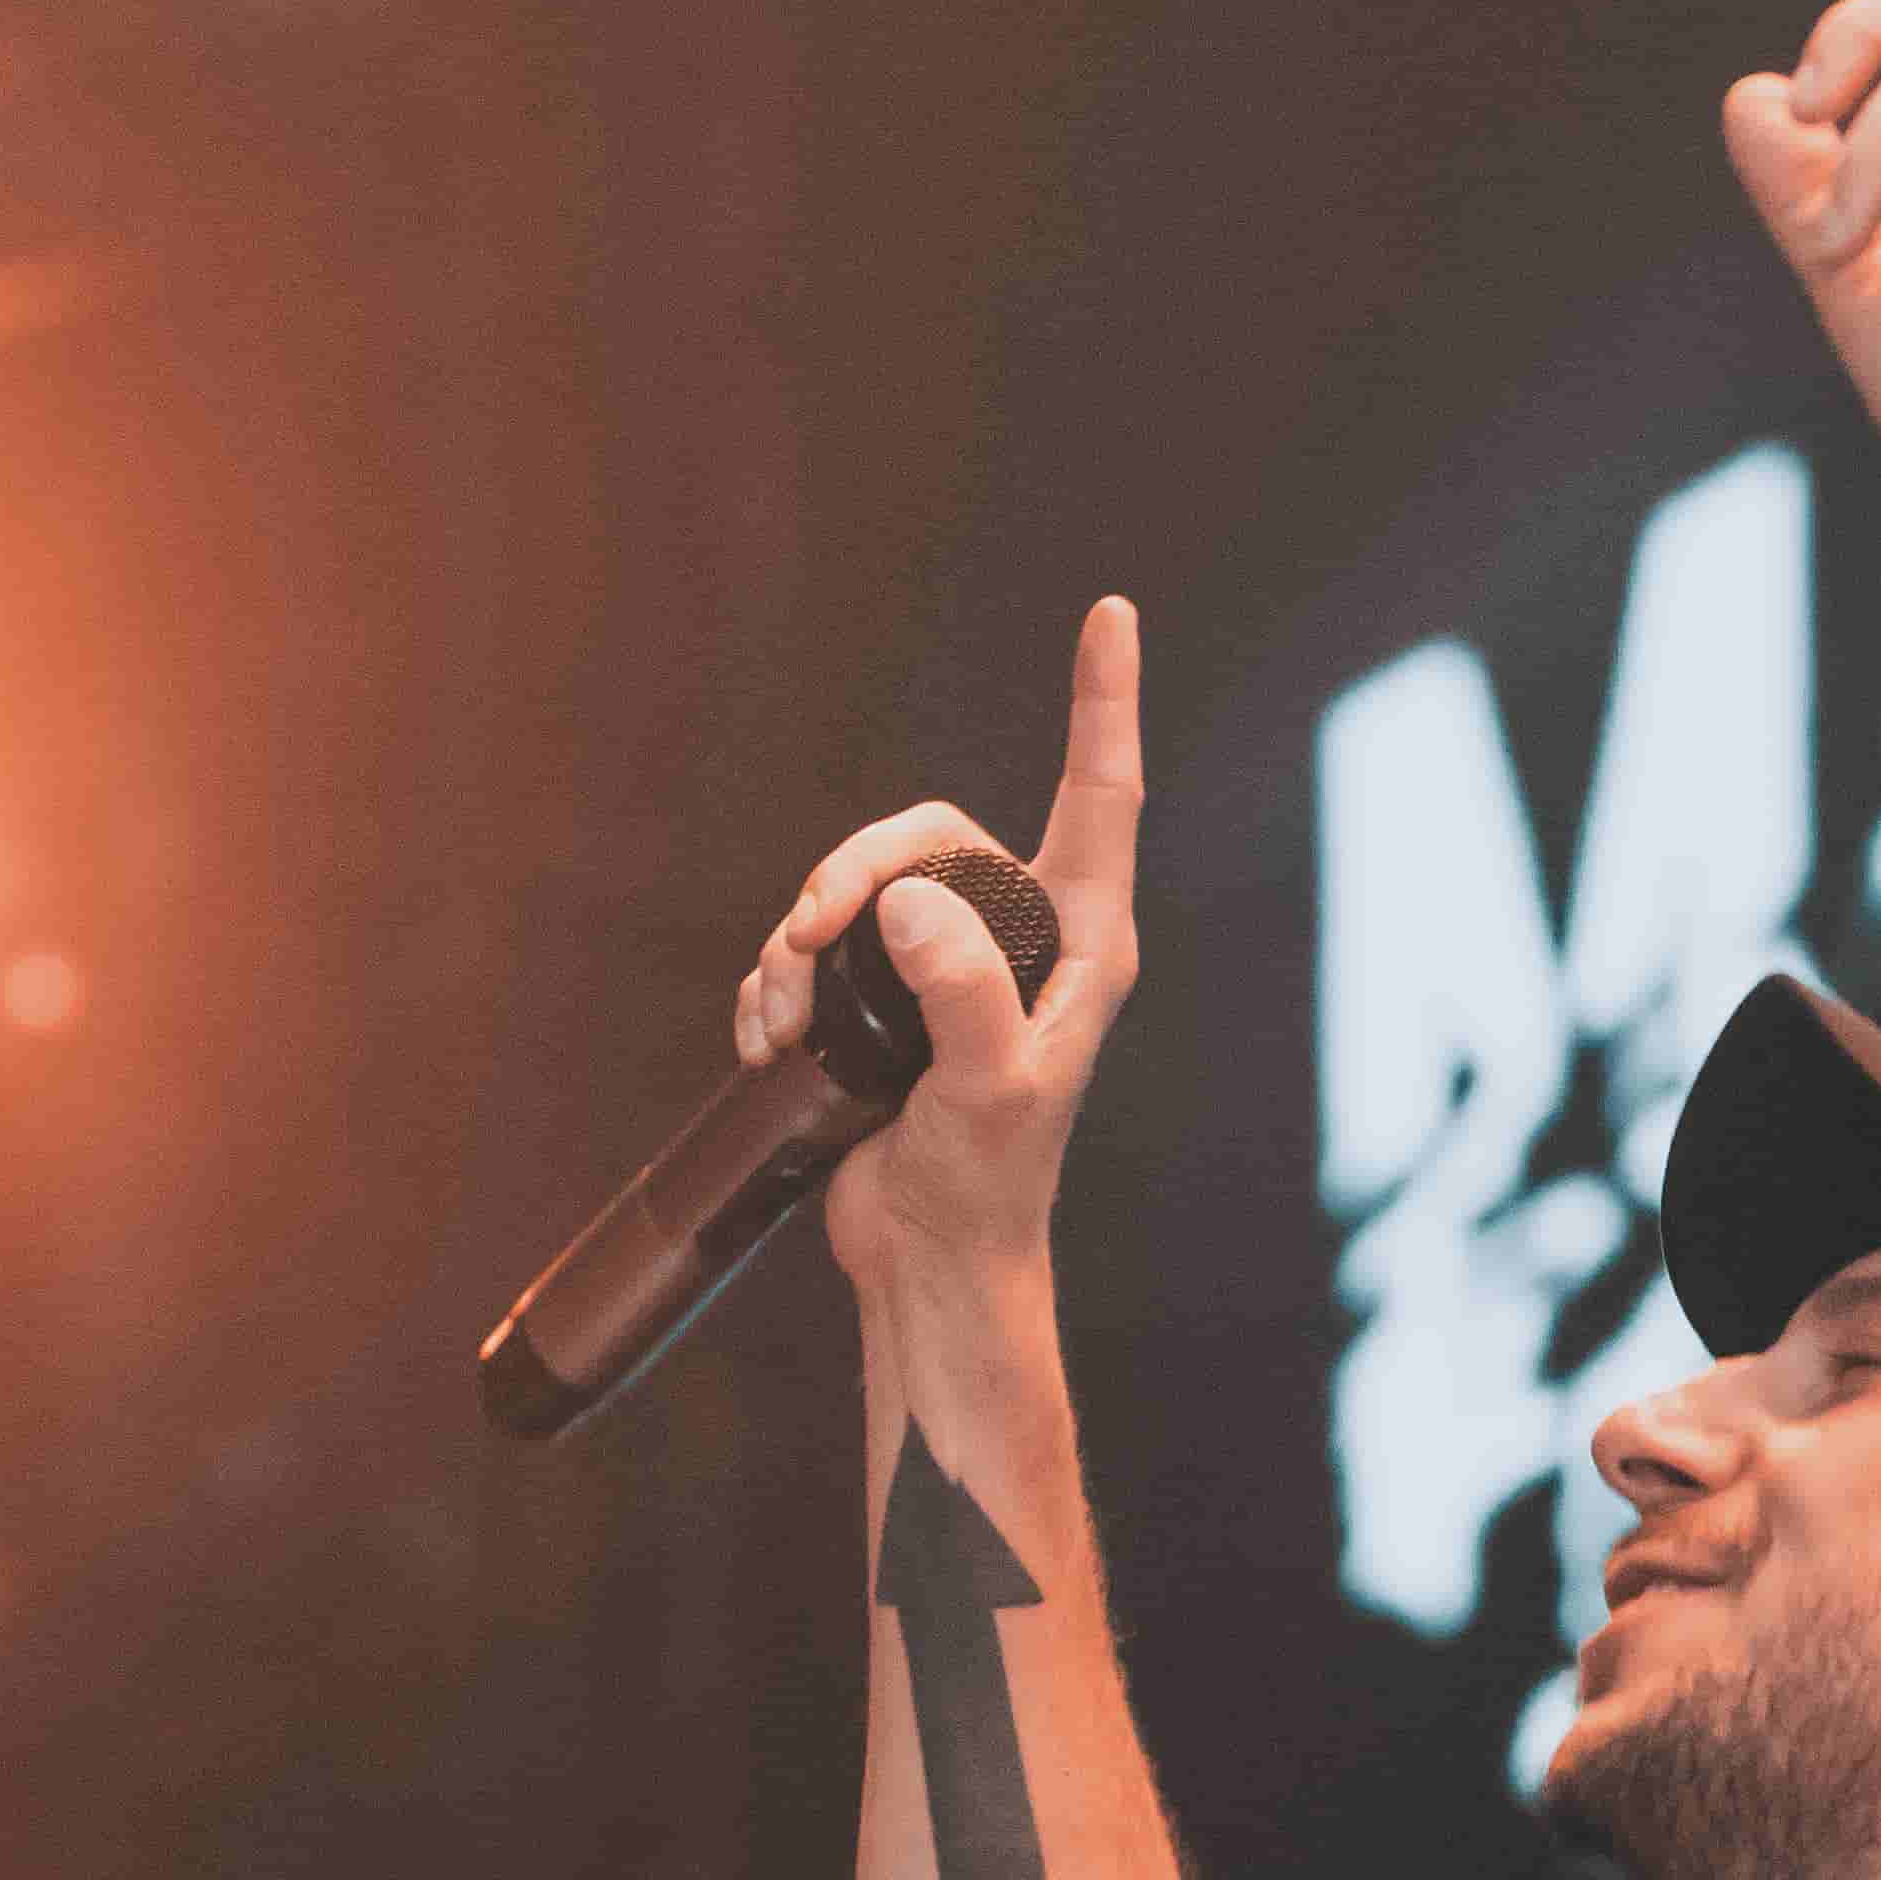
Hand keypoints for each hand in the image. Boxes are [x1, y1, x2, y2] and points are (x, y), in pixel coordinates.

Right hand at [740, 593, 1145, 1315]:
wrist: (929, 1263)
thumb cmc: (986, 1186)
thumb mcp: (989, 1090)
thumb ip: (963, 992)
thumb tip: (908, 904)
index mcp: (1083, 943)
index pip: (1100, 795)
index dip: (1104, 703)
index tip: (1112, 616)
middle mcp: (1022, 940)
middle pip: (929, 836)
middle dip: (853, 873)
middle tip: (807, 938)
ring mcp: (948, 967)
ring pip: (860, 888)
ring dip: (801, 942)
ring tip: (784, 1014)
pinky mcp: (886, 1004)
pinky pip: (818, 947)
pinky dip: (778, 983)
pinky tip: (769, 1037)